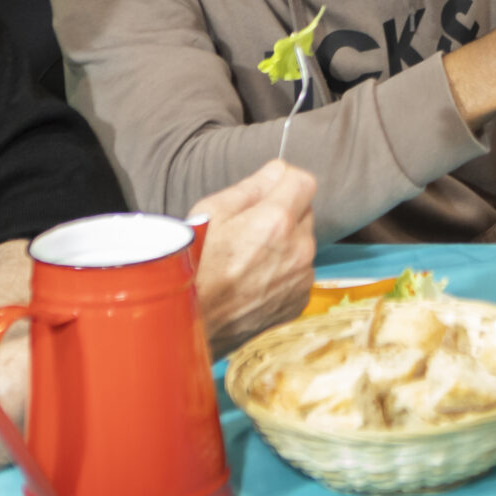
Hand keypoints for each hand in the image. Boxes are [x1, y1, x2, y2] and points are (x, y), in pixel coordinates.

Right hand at [188, 159, 317, 352]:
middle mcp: (298, 249)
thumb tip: (277, 170)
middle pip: (305, 213)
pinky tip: (254, 280)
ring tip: (247, 260)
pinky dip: (283, 272)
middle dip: (284, 214)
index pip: (304, 181)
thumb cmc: (192, 267)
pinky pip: (299, 273)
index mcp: (277, 222)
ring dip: (285, 245)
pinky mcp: (299, 301)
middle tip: (248, 229)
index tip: (269, 190)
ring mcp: (301, 278)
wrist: (190, 324)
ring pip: (302, 245)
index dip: (285, 181)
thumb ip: (251, 187)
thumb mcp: (210, 213)